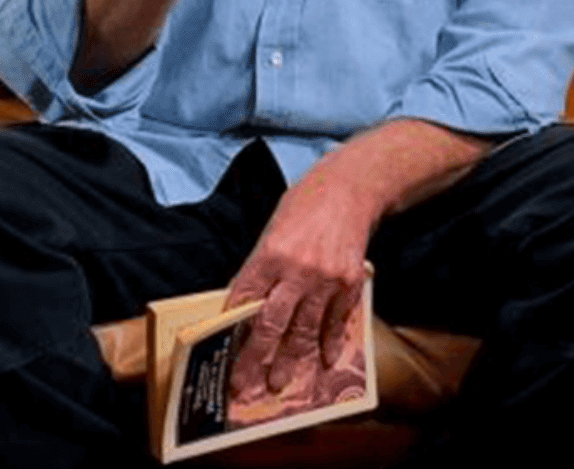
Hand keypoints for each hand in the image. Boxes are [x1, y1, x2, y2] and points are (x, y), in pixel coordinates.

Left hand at [225, 172, 374, 399]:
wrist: (351, 188)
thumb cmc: (305, 206)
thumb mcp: (271, 230)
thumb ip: (260, 267)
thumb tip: (244, 303)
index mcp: (270, 254)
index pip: (244, 299)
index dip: (231, 329)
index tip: (223, 353)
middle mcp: (297, 269)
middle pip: (270, 323)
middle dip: (255, 358)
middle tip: (244, 385)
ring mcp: (326, 278)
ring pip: (304, 330)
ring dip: (289, 361)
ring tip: (278, 383)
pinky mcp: (350, 281)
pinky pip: (337, 320)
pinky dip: (330, 342)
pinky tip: (324, 361)